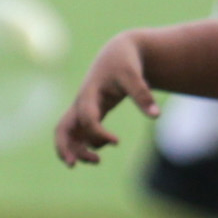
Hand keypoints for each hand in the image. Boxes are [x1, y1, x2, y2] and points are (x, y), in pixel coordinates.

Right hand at [54, 34, 158, 167]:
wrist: (119, 52)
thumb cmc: (125, 62)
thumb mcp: (134, 75)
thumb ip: (143, 94)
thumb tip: (156, 116)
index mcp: (88, 93)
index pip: (86, 118)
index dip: (98, 133)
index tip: (117, 141)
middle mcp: (81, 103)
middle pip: (62, 128)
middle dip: (64, 147)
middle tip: (74, 165)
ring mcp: (83, 108)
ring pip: (69, 134)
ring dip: (76, 150)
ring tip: (97, 161)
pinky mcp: (90, 112)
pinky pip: (80, 133)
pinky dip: (85, 144)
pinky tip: (99, 151)